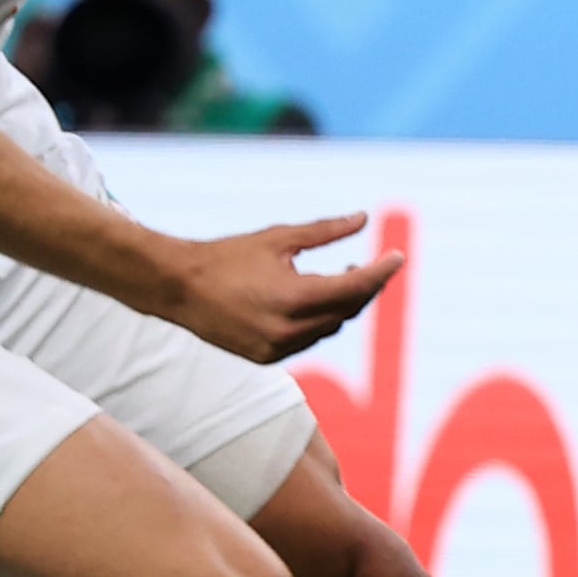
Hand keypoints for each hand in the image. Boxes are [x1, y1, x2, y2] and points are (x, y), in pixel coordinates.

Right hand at [164, 213, 402, 362]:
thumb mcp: (278, 238)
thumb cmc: (228, 256)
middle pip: (347, 311)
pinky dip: (319, 321)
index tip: (398, 256)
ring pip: (330, 328)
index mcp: (293, 297)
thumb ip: (324, 231)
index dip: (380, 271)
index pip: (353, 287)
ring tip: (343, 276)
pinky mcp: (267, 358)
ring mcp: (277, 349)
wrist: (179, 289)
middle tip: (373, 264)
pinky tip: (316, 299)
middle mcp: (288, 330)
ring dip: (344, 305)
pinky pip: (308, 340)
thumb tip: (363, 218)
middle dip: (364, 287)